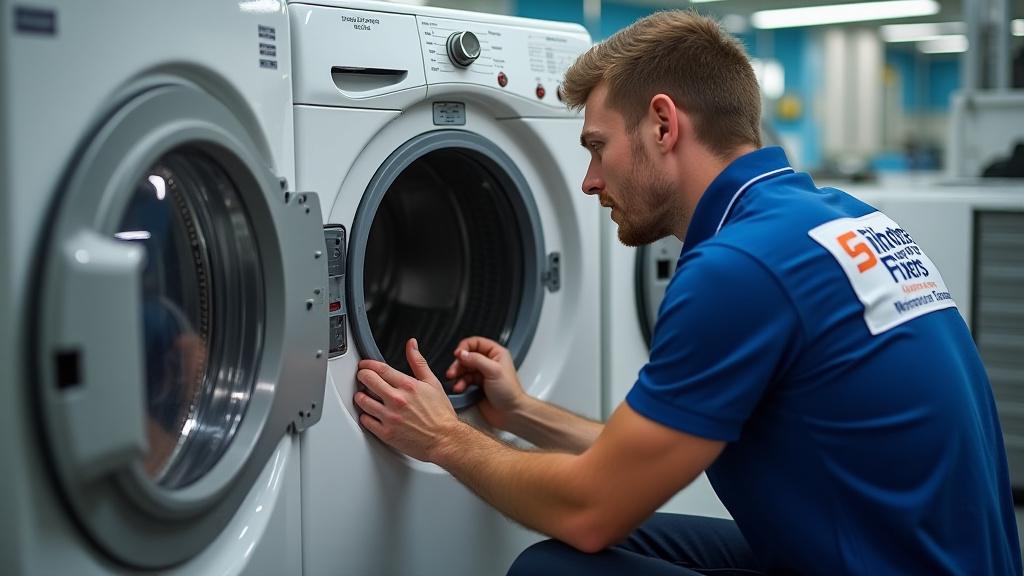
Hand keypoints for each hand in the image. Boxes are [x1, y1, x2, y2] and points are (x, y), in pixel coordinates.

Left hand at [354, 338, 461, 462]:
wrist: (445, 440)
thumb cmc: (441, 414)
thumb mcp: (432, 383)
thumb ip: (418, 362)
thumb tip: (411, 345)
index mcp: (408, 386)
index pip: (380, 369)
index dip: (368, 364)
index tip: (365, 365)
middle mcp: (397, 400)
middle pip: (367, 380)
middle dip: (362, 376)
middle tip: (363, 377)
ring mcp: (390, 417)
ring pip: (362, 401)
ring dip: (361, 396)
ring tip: (364, 395)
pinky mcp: (386, 433)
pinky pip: (365, 421)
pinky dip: (365, 415)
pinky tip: (370, 413)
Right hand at [445, 336, 525, 429]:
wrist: (511, 413)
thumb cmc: (509, 392)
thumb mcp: (493, 371)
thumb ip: (476, 359)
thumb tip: (462, 353)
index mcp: (496, 353)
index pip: (476, 343)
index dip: (465, 347)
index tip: (457, 355)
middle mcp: (489, 362)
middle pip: (467, 356)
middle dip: (458, 363)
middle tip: (452, 371)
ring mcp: (482, 373)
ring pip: (464, 368)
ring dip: (457, 374)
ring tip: (453, 380)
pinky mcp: (477, 385)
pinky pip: (464, 380)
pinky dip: (460, 383)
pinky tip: (459, 388)